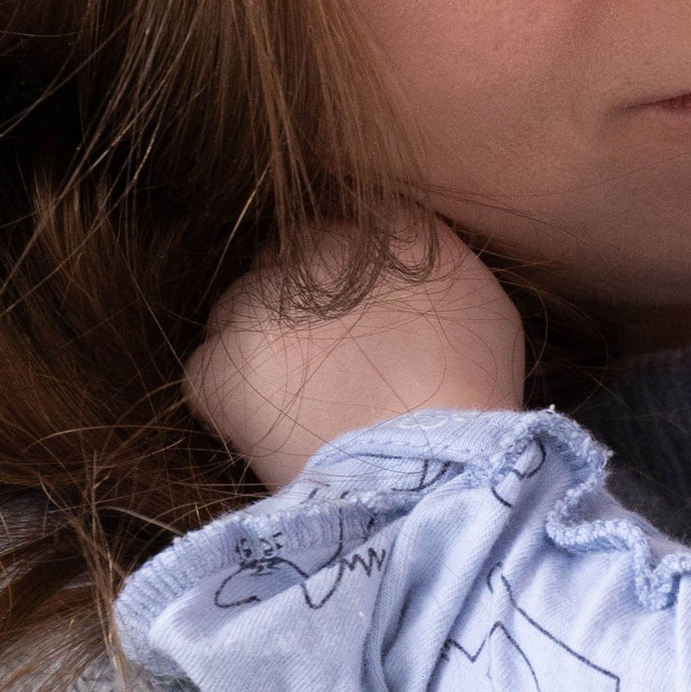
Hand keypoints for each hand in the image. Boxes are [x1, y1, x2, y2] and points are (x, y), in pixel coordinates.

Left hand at [187, 221, 528, 490]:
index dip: (353, 276)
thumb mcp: (481, 305)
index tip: (362, 315)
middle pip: (290, 258)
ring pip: (242, 307)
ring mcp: (261, 299)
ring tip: (296, 398)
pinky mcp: (223, 359)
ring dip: (262, 341)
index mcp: (389, 226)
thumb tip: (407, 273)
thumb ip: (435, 270)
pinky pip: (210, 368)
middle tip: (327, 358)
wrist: (430, 466)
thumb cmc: (472, 397)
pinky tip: (265, 425)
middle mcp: (317, 245)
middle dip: (301, 299)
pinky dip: (228, 394)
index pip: (353, 226)